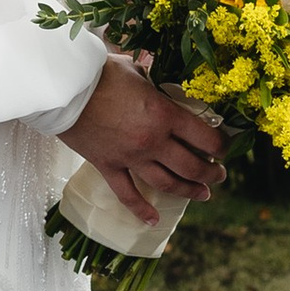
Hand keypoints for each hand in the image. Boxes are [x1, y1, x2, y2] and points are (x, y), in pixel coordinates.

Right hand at [59, 50, 224, 222]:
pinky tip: (153, 221)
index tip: (226, 147)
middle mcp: (153, 141)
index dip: (222, 145)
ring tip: (203, 195)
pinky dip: (140, 210)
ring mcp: (131, 157)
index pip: (205, 137)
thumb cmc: (99, 73)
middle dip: (211, 173)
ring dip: (189, 191)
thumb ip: (152, 78)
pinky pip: (127, 194)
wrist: (63, 89)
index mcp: (164, 115)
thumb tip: (158, 77)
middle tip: (219, 175)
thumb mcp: (134, 69)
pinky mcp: (108, 166)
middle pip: (192, 166)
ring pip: (167, 183)